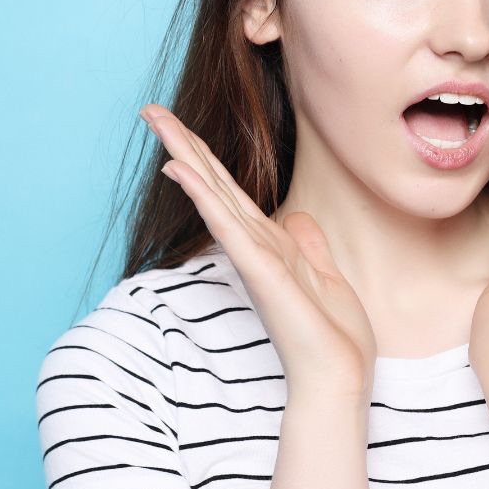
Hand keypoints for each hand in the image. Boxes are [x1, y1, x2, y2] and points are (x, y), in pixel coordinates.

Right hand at [140, 104, 377, 399]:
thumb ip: (309, 246)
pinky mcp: (261, 272)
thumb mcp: (327, 278)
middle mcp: (255, 247)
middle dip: (184, 145)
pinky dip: (206, 197)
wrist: (338, 378)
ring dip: (187, 156)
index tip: (180, 127)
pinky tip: (185, 171)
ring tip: (157, 122)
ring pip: (215, 196)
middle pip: (214, 184)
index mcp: (270, 246)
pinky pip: (229, 227)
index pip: (232, 193)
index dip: (207, 159)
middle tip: (150, 109)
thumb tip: (298, 217)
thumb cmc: (333, 339)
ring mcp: (254, 258)